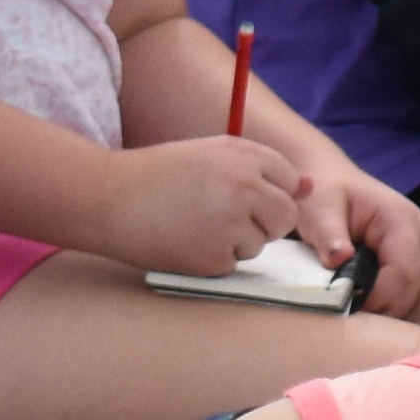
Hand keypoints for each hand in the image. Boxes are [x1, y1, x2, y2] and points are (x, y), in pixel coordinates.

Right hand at [96, 131, 319, 276]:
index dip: (269, 192)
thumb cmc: (160, 175)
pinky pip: (233, 264)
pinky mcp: (213, 258)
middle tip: (225, 218)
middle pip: (285, 217)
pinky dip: (214, 260)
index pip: (290, 182)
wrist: (108, 198)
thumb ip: (262, 168)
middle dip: (264, 222)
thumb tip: (310, 187)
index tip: (241, 195)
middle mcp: (244, 187)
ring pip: (261, 244)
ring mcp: (230, 224)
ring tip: (197, 225)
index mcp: (245, 155)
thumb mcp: (213, 155)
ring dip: (237, 241)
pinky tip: (186, 242)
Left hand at [304, 154, 419, 315]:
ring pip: (408, 295)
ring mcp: (418, 251)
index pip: (403, 273)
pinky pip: (402, 292)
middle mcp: (419, 237)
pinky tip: (358, 296)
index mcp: (403, 221)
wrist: (332, 180)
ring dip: (379, 305)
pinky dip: (381, 300)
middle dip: (378, 305)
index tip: (344, 305)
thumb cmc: (326, 192)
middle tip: (342, 310)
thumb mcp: (320, 209)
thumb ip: (329, 235)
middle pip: (410, 289)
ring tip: (348, 302)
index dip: (376, 296)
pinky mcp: (410, 262)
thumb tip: (339, 259)